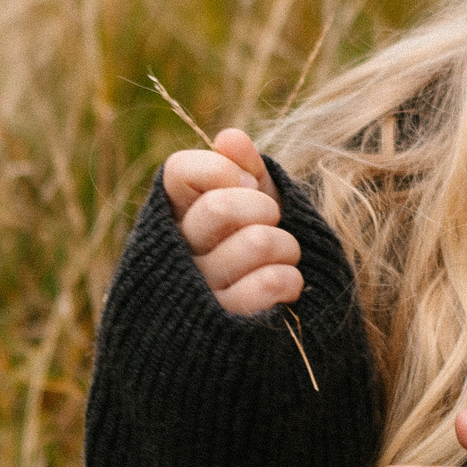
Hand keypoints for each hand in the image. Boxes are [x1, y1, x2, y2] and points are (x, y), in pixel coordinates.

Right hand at [162, 127, 302, 314]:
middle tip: (272, 222)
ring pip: (256, 242)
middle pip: (220, 207)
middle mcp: (178, 253)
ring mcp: (197, 292)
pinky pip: (268, 283)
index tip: (245, 182)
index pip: (179, 172)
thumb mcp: (256, 203)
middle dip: (264, 208)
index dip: (219, 170)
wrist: (276, 329)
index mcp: (177, 216)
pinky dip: (289, 279)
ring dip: (286, 246)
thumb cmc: (260, 251)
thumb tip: (230, 137)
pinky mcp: (224, 326)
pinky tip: (285, 286)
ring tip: (282, 257)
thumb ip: (244, 169)